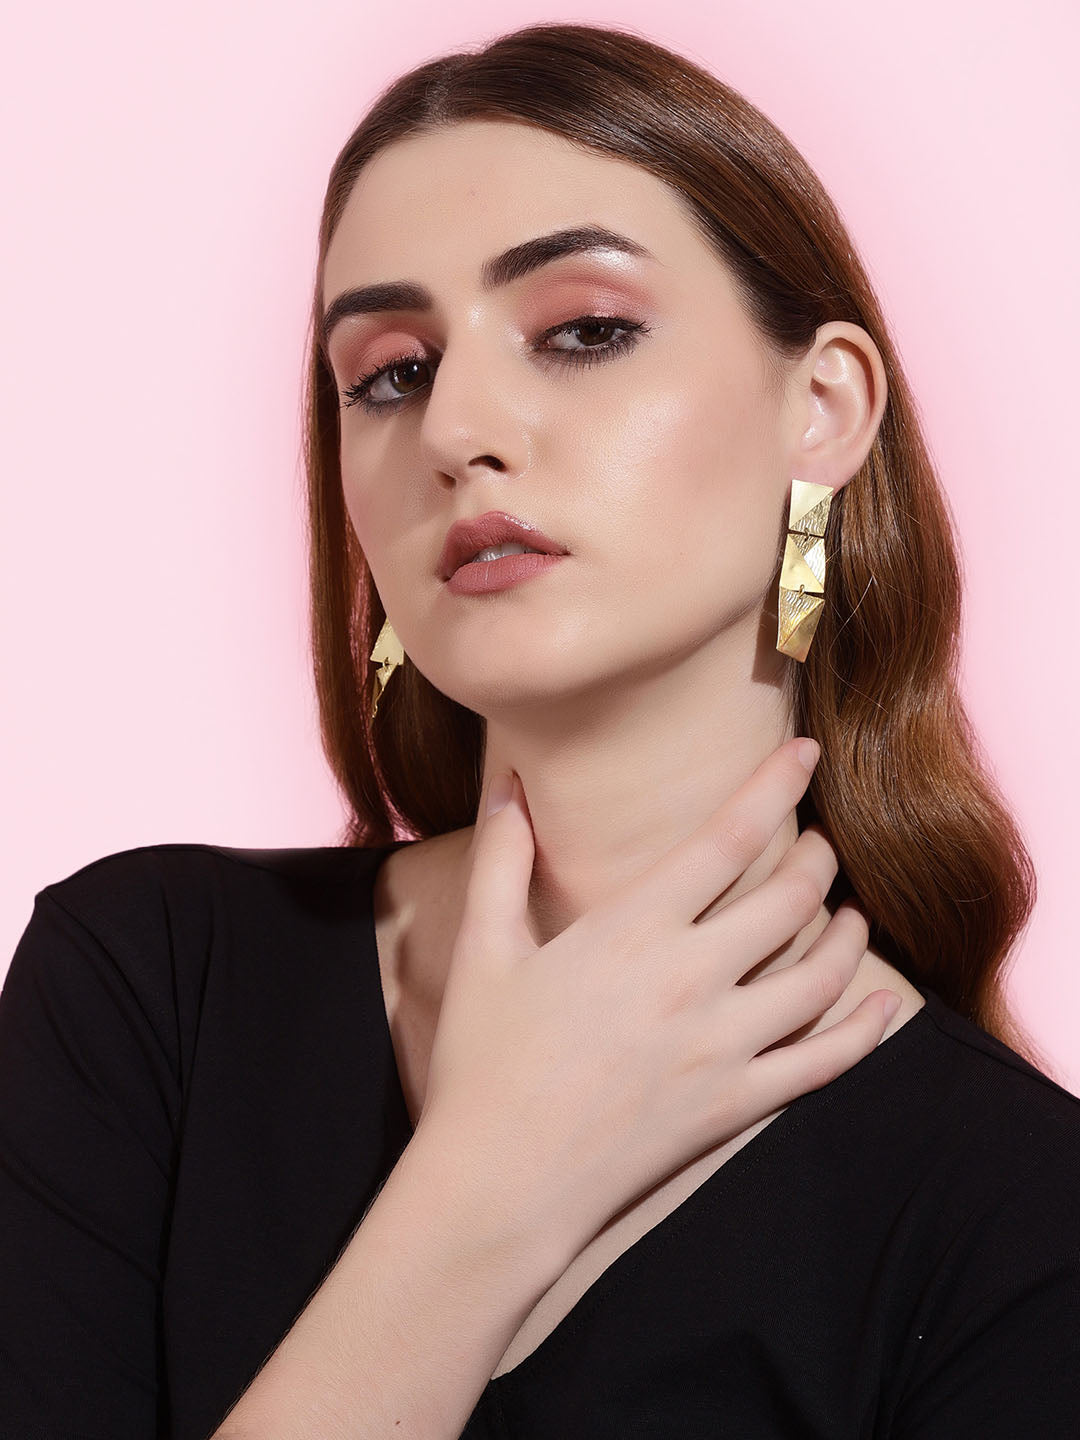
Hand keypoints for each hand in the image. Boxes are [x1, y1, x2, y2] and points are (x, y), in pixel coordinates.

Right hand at [415, 739, 895, 1256]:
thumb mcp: (482, 949)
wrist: (500, 1182)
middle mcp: (691, 978)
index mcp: (633, 929)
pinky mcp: (735, 1105)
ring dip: (847, 934)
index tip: (806, 753)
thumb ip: (501, 857)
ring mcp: (722, 1046)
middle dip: (817, 857)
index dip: (775, 784)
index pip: (726, 836)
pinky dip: (863, 1030)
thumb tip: (507, 781)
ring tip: (851, 912)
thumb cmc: (485, 1062)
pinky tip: (881, 1004)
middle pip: (789, 898)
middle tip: (820, 842)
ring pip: (820, 975)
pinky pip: (822, 1062)